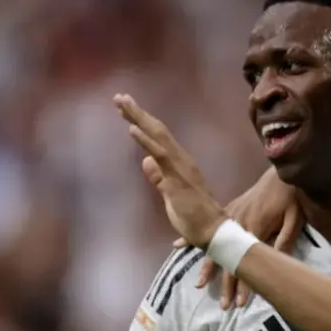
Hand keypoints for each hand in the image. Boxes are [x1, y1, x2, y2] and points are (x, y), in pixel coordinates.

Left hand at [114, 93, 226, 246]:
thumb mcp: (170, 195)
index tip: (126, 109)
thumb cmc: (194, 218)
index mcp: (178, 163)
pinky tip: (132, 128)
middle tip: (119, 97)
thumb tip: (146, 161)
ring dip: (139, 118)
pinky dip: (146, 140)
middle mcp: (180, 159)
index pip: (157, 137)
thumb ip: (159, 178)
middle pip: (156, 130)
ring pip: (157, 136)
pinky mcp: (176, 177)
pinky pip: (160, 154)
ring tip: (122, 103)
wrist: (212, 232)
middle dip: (137, 112)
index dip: (142, 121)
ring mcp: (179, 167)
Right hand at [175, 166, 302, 308]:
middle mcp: (237, 225)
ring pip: (214, 246)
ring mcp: (229, 218)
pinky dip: (193, 237)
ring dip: (208, 267)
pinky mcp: (227, 211)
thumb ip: (285, 240)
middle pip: (228, 259)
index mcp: (254, 228)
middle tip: (224, 306)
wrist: (279, 174)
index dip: (243, 284)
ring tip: (200, 284)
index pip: (246, 263)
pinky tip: (178, 245)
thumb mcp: (294, 219)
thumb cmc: (289, 197)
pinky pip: (208, 226)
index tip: (240, 303)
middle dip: (226, 285)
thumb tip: (277, 262)